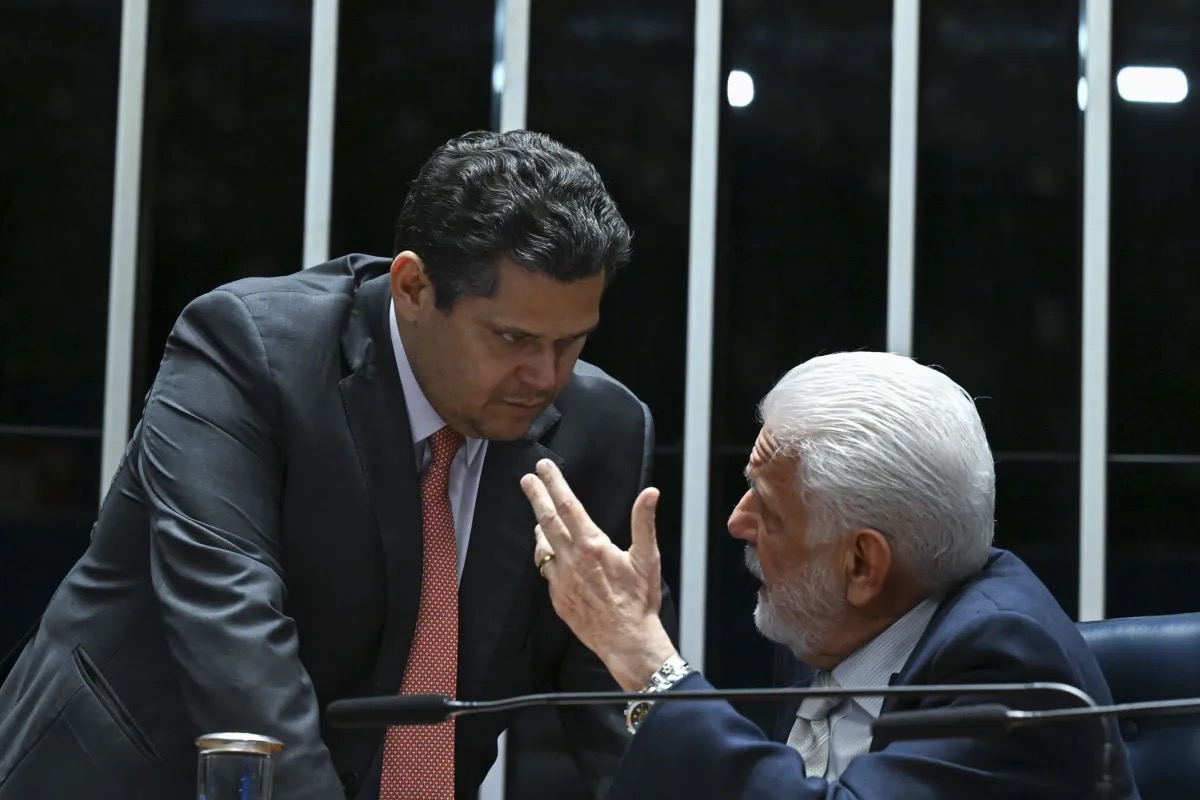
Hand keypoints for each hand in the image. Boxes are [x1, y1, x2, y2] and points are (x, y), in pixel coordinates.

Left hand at [520, 459, 677, 690]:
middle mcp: (572, 559)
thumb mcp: (648, 558)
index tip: (543, 469)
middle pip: (548, 520)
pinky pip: (548, 570)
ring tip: (539, 512)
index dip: (554, 484)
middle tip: (526, 479)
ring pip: (543, 546)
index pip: (568, 505)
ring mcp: (561, 579)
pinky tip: (550, 551)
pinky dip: (547, 555)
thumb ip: (644, 522)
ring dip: (540, 526)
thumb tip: (650, 492)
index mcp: (593, 545)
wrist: (626, 641)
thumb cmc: (640, 599)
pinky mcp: (558, 597)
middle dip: (537, 496)